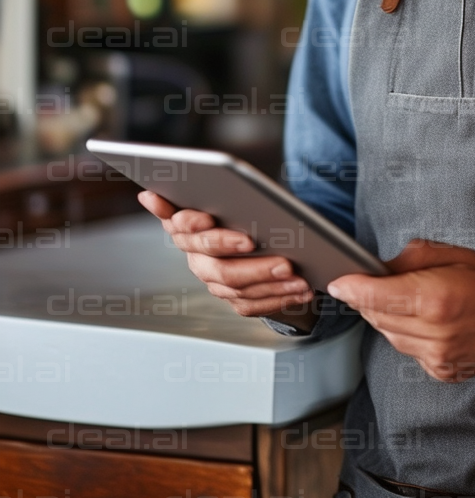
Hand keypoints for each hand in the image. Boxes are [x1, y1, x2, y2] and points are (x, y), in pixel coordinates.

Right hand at [137, 190, 313, 321]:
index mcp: (185, 227)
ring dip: (272, 283)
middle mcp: (196, 258)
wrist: (251, 236)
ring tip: (298, 274)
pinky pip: (254, 305)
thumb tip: (148, 196)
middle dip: (251, 264)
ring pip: (240, 289)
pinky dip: (281, 298)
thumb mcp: (219, 193)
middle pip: (219, 268)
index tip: (209, 218)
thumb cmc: (233, 207)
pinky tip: (303, 289)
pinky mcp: (233, 299)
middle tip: (282, 261)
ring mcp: (214, 281)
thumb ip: (195, 192)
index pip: (182, 227)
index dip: (194, 224)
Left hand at [327, 239, 474, 380]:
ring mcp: (437, 357)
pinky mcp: (441, 371)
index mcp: (435, 298)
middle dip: (369, 299)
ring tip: (408, 299)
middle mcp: (434, 332)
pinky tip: (425, 321)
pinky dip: (406, 334)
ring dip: (387, 317)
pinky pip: (407, 350)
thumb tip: (379, 268)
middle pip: (377, 317)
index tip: (338, 282)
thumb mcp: (452, 254)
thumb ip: (410, 259)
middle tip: (372, 282)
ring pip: (389, 336)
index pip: (375, 296)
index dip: (351, 288)